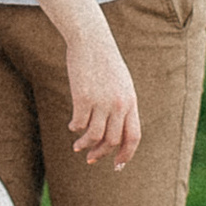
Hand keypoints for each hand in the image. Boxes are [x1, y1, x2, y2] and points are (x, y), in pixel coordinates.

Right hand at [66, 25, 140, 171]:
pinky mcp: (82, 97)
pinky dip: (75, 127)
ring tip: (77, 147)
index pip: (133, 137)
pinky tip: (73, 125)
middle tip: (91, 159)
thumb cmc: (105, 62)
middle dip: (101, 153)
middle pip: (112, 140)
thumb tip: (115, 132)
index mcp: (131, 101)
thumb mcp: (122, 84)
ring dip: (85, 145)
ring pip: (94, 135)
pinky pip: (79, 122)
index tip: (117, 165)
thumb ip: (122, 106)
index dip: (126, 154)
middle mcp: (118, 104)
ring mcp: (101, 101)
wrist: (91, 40)